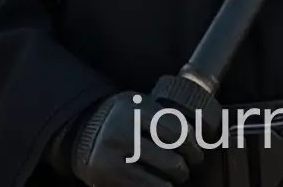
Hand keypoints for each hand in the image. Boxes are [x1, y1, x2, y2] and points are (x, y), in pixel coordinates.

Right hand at [71, 90, 203, 186]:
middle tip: (189, 166)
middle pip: (171, 158)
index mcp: (136, 107)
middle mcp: (124, 130)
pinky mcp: (109, 176)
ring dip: (174, 179)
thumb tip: (199, 133)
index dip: (192, 144)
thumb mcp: (139, 104)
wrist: (83, 131)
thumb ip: (162, 114)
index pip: (176, 129)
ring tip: (176, 175)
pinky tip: (162, 182)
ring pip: (161, 178)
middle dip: (186, 166)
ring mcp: (115, 155)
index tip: (198, 150)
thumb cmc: (122, 118)